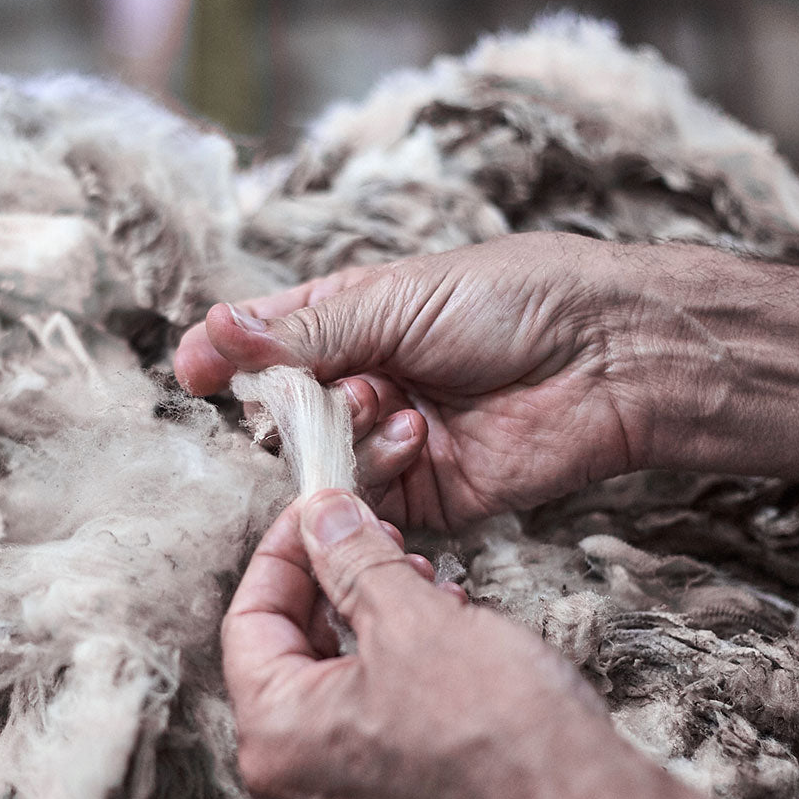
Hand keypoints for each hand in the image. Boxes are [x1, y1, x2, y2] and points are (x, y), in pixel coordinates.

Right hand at [175, 233, 645, 527]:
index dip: (230, 355)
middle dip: (295, 402)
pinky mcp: (427, 492)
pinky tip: (415, 437)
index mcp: (358, 320)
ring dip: (342, 433)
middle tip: (327, 385)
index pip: (271, 342)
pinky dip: (377, 471)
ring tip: (387, 401)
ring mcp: (394, 439)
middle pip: (287, 410)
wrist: (606, 357)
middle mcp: (369, 381)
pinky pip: (369, 498)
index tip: (192, 371)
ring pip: (321, 460)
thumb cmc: (510, 302)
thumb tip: (213, 332)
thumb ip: (306, 332)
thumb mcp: (396, 300)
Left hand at [222, 487, 666, 798]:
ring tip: (425, 582)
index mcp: (275, 736)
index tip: (321, 510)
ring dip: (373, 622)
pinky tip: (443, 635)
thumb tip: (320, 514)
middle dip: (337, 583)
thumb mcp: (415, 619)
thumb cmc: (500, 731)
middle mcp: (290, 784)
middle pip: (291, 652)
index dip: (286, 551)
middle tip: (379, 538)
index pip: (250, 617)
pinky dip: (394, 671)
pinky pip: (368, 725)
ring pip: (335, 686)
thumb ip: (352, 558)